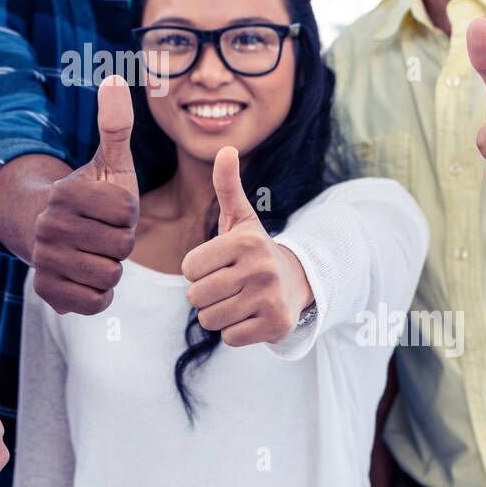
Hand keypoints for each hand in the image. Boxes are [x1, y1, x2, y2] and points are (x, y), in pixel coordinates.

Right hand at [30, 75, 139, 315]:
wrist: (52, 232)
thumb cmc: (93, 196)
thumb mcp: (110, 161)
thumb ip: (116, 125)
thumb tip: (116, 78)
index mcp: (66, 193)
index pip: (126, 212)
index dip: (127, 213)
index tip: (110, 209)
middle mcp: (47, 227)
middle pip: (121, 247)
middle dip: (121, 242)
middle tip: (102, 233)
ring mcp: (44, 261)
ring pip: (111, 276)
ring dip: (112, 267)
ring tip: (95, 252)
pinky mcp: (47, 292)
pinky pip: (96, 302)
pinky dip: (100, 293)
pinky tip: (88, 275)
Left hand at [180, 145, 313, 345]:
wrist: (297, 282)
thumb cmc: (253, 250)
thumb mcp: (240, 218)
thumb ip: (226, 186)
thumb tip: (226, 148)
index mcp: (244, 240)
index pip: (188, 269)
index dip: (197, 270)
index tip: (218, 264)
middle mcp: (260, 267)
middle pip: (196, 296)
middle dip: (205, 294)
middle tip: (228, 285)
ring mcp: (270, 298)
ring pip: (210, 319)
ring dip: (218, 313)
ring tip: (238, 299)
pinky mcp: (276, 325)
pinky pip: (229, 337)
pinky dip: (235, 331)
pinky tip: (250, 315)